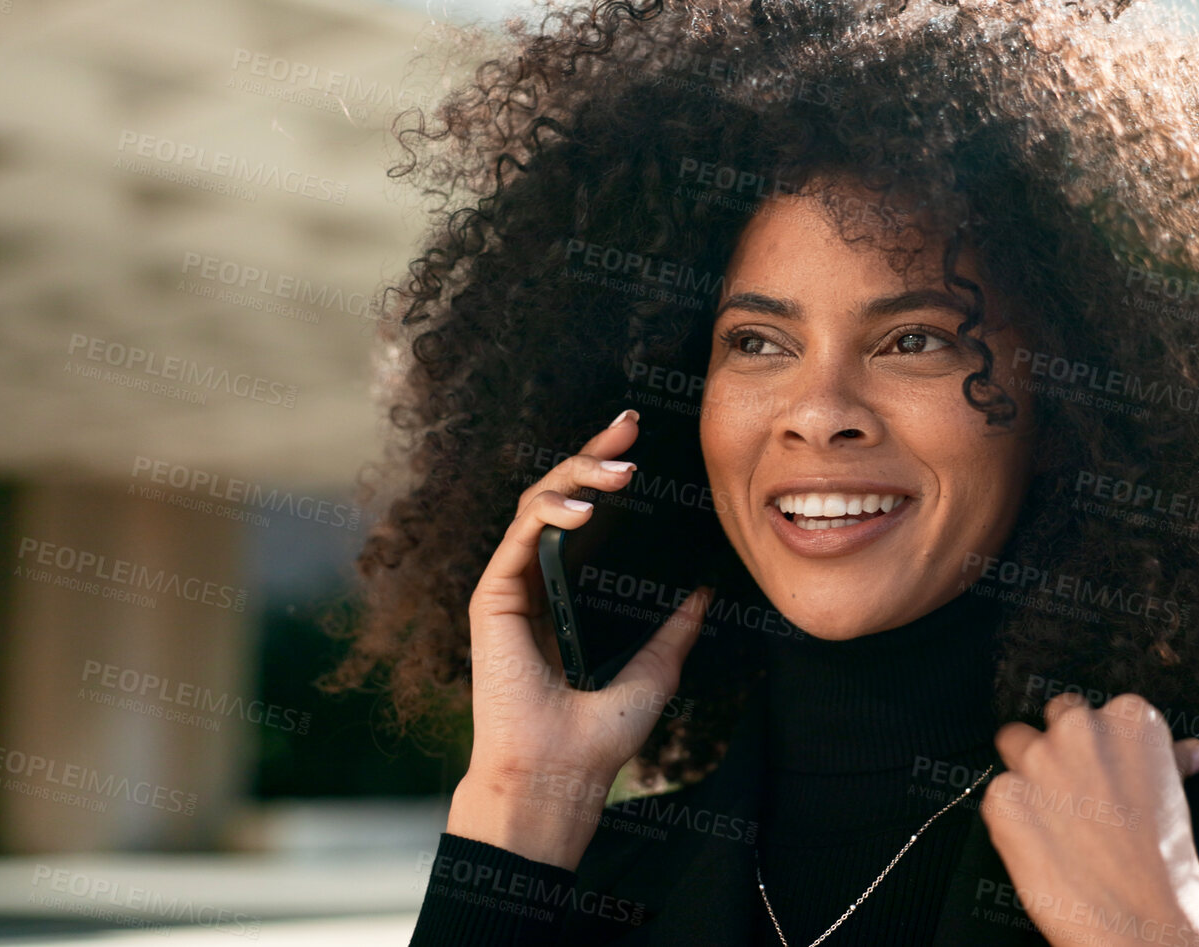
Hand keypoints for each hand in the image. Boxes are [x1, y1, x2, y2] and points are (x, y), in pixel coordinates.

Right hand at [446, 409, 710, 868]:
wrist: (561, 774)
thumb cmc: (598, 735)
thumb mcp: (655, 669)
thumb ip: (675, 629)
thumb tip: (707, 591)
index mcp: (568, 594)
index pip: (585, 516)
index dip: (606, 475)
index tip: (641, 444)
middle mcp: (535, 583)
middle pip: (559, 496)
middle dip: (591, 455)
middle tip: (628, 425)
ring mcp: (510, 586)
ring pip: (535, 504)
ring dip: (575, 476)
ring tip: (620, 470)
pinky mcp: (492, 597)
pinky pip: (517, 536)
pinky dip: (548, 513)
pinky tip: (582, 511)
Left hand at [981, 692, 1198, 946]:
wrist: (1143, 918)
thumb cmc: (1164, 864)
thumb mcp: (1176, 798)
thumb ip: (1173, 760)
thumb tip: (1195, 749)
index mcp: (1129, 718)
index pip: (1100, 711)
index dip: (1100, 746)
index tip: (1105, 771)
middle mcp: (1080, 729)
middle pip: (1056, 717)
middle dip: (1061, 747)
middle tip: (1076, 791)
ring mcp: (1037, 760)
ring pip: (1015, 743)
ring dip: (1027, 770)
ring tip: (1051, 814)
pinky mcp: (1003, 796)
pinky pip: (998, 794)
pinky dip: (1012, 816)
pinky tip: (1039, 842)